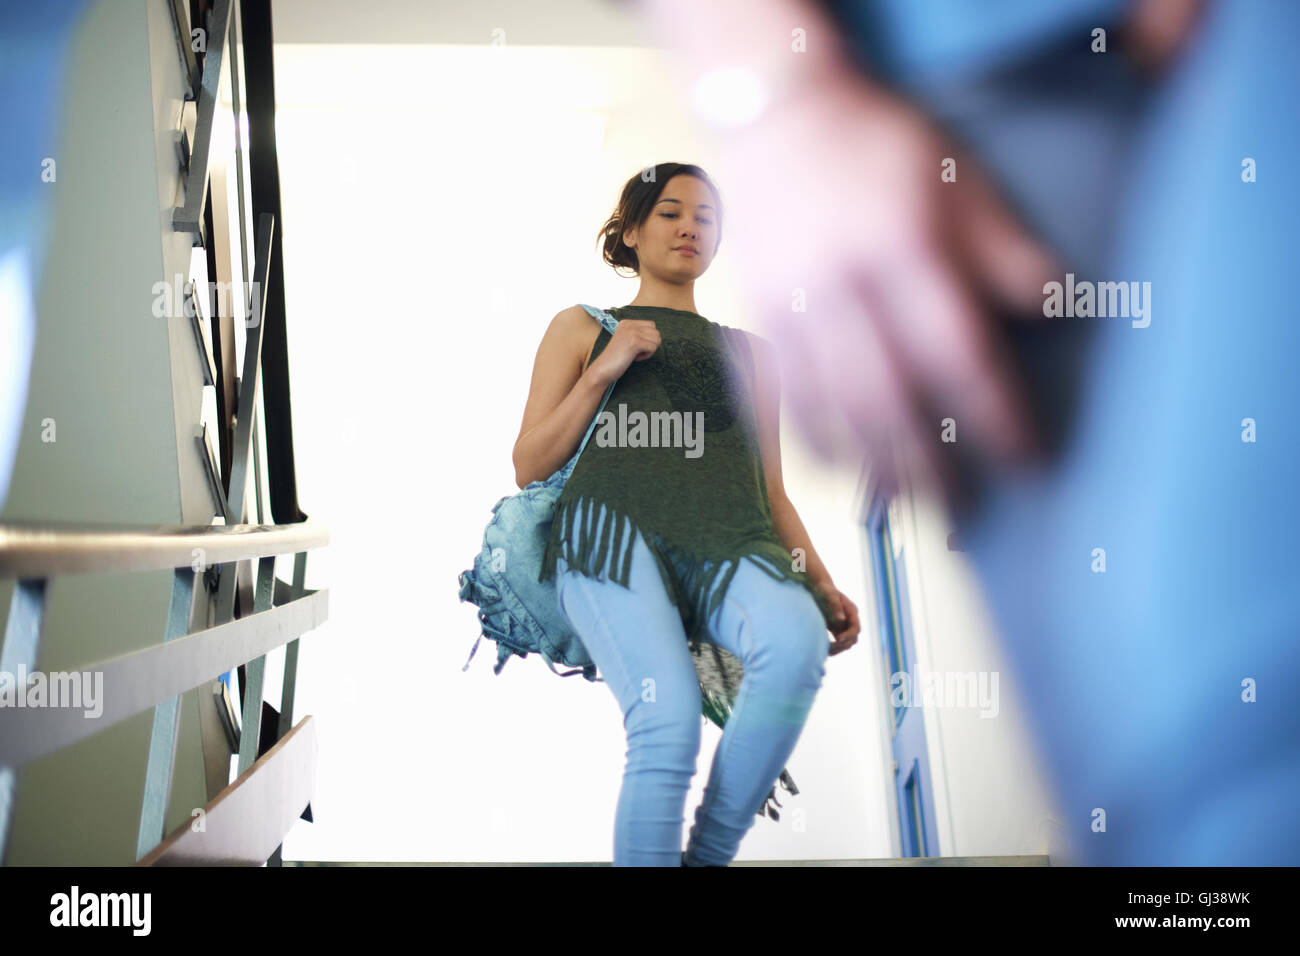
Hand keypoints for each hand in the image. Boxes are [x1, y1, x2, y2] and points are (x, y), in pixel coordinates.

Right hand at [587, 318, 660, 387]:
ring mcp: (631, 332)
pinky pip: (653, 347)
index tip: (634, 347)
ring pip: (656, 340)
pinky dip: (646, 356)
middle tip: (635, 352)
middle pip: (656, 332)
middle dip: (649, 344)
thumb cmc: (617, 358)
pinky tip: (634, 358)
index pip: (651, 326)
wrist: (603, 369)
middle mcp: (629, 324)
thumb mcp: (626, 340)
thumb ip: (639, 334)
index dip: (647, 339)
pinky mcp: (634, 342)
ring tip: (634, 355)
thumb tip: (657, 335)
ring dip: (648, 350)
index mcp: (627, 322)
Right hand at [714, 73, 1059, 498]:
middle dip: (927, 464)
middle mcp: (841, 286)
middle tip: (960, 512)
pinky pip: (777, 393)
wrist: (773, 117)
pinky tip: (835, 466)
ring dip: (866, 464)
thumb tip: (1052, 307)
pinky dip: (808, 440)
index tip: (1024, 458)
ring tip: (903, 504)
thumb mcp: (956, 178)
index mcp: (901, 247)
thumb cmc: (874, 146)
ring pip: (827, 407)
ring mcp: (790, 306)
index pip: (956, 351)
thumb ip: (1002, 247)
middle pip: (886, 397)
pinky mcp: (756, 315)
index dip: (993, 413)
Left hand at [814, 580, 859, 655]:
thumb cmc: (824, 589)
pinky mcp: (838, 629)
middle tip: (829, 648)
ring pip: (847, 642)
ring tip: (826, 651)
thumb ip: (835, 606)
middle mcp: (850, 619)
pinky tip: (824, 649)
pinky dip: (834, 647)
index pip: (855, 628)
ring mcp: (845, 625)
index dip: (848, 635)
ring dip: (839, 649)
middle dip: (843, 644)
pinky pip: (839, 642)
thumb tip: (841, 620)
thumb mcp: (829, 595)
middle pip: (853, 638)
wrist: (819, 588)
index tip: (838, 639)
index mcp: (851, 611)